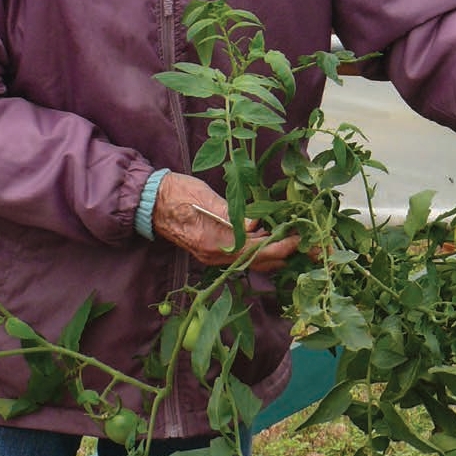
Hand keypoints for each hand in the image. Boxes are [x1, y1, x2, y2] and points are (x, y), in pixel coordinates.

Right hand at [152, 171, 301, 271]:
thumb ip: (230, 213)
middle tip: (304, 247)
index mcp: (213, 242)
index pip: (255, 252)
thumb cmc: (177, 193)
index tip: (298, 240)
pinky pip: (239, 256)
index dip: (279, 247)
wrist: (150, 202)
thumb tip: (256, 224)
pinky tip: (267, 239)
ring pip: (248, 261)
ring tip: (292, 243)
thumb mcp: (206, 197)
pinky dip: (256, 250)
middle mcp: (213, 255)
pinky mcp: (209, 250)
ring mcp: (210, 256)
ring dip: (271, 254)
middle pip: (255, 262)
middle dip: (281, 255)